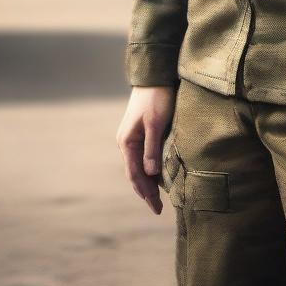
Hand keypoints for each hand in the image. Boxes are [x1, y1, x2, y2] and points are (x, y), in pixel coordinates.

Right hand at [116, 84, 175, 213]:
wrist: (154, 76)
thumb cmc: (156, 98)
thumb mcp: (155, 122)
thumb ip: (151, 148)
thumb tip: (150, 174)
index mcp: (127, 142)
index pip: (135, 175)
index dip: (146, 193)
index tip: (156, 208)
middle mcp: (126, 142)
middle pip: (135, 174)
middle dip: (146, 192)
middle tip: (158, 209)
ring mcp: (132, 137)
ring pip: (139, 166)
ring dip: (147, 182)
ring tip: (158, 197)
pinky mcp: (140, 132)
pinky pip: (143, 157)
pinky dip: (149, 169)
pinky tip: (158, 175)